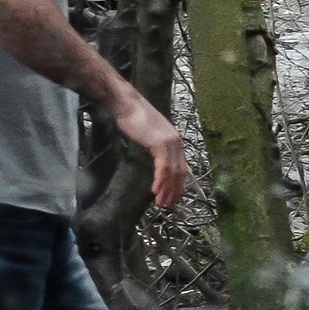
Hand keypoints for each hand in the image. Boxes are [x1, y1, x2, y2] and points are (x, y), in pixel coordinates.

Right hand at [115, 88, 188, 209]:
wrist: (127, 104)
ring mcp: (170, 142)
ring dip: (167, 189)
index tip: (174, 197)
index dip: (178, 184)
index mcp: (175, 141)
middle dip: (174, 190)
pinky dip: (160, 180)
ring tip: (161, 203)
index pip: (181, 167)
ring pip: (172, 172)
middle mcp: (176, 142)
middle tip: (169, 205)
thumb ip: (157, 147)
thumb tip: (157, 160)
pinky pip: (163, 167)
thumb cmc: (134, 118)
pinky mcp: (160, 144)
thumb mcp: (150, 135)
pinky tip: (155, 190)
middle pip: (179, 172)